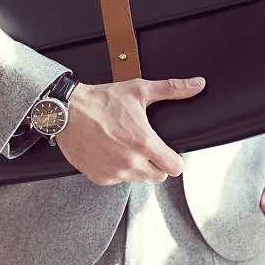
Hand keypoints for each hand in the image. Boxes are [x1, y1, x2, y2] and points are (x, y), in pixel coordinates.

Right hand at [56, 77, 205, 185]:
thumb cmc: (102, 100)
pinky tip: (111, 153)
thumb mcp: (139, 90)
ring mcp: (114, 172)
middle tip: (145, 148)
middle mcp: (130, 162)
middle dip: (156, 164)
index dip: (174, 160)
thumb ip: (172, 89)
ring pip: (138, 179)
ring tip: (126, 147)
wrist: (66, 112)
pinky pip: (118, 180)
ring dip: (137, 168)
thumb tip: (198, 84)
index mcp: (144, 143)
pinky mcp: (100, 177)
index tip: (168, 152)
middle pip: (158, 177)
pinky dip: (117, 171)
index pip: (175, 168)